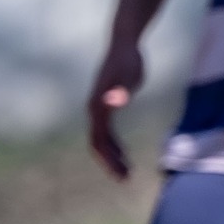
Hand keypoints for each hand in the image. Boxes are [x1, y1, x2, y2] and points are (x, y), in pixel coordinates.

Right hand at [87, 38, 144, 179]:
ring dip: (111, 157)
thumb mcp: (129, 75)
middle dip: (109, 163)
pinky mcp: (106, 105)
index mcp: (97, 106)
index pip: (99, 140)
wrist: (124, 44)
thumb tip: (114, 102)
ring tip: (126, 172)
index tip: (121, 174)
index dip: (109, 159)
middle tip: (125, 179)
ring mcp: (99, 108)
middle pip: (97, 143)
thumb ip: (121, 90)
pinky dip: (114, 145)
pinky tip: (123, 154)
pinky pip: (107, 132)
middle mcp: (94, 109)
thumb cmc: (128, 60)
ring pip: (101, 139)